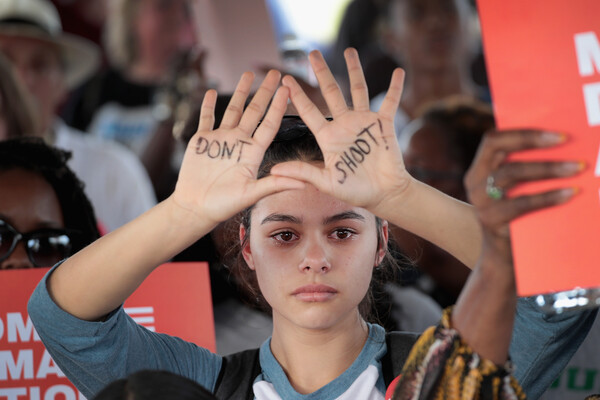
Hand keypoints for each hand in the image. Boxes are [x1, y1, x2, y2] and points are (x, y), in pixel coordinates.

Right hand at [172, 70, 304, 225]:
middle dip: (264, 92)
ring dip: (240, 92)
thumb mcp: (252, 195)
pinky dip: (207, 105)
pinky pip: (206, 118)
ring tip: (248, 74)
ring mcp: (221, 139)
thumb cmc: (224, 205)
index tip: (287, 89)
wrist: (196, 208)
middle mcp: (239, 142)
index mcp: (253, 152)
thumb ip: (275, 185)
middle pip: (254, 111)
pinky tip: (212, 91)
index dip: (278, 107)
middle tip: (274, 72)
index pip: (269, 124)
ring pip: (232, 110)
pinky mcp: (202, 140)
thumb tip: (304, 183)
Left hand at [270, 48, 407, 213]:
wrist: (383, 194)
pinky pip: (390, 102)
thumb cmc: (355, 191)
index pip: (309, 112)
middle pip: (331, 93)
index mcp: (328, 137)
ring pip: (358, 90)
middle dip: (322, 73)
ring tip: (349, 50)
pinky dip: (395, 88)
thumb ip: (302, 172)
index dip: (298, 96)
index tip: (286, 80)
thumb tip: (273, 171)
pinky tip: (398, 72)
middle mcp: (344, 125)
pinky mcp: (383, 125)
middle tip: (312, 54)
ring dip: (354, 70)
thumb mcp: (326, 182)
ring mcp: (364, 122)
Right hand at [464, 129, 581, 262]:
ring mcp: (480, 203)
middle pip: (501, 153)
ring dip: (546, 168)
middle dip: (534, 144)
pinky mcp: (491, 221)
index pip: (493, 140)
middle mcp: (475, 184)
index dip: (522, 133)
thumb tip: (564, 145)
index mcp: (479, 170)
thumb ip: (522, 169)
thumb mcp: (513, 190)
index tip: (556, 133)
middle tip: (567, 141)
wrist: (503, 258)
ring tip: (576, 168)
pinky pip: (521, 203)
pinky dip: (548, 196)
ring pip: (511, 173)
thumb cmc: (518, 217)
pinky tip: (570, 193)